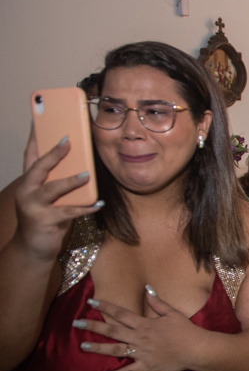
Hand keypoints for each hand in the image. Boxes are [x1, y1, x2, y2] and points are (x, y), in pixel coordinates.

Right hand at [12, 127, 103, 262]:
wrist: (33, 249)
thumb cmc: (46, 219)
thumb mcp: (51, 198)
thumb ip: (60, 183)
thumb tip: (84, 168)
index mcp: (28, 182)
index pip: (30, 155)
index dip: (36, 138)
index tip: (41, 121)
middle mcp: (26, 191)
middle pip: (39, 167)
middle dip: (54, 153)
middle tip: (68, 140)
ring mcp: (32, 206)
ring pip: (52, 189)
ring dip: (70, 181)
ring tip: (87, 174)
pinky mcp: (43, 220)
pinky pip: (68, 212)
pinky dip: (85, 207)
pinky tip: (99, 203)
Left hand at [75, 287, 203, 370]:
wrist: (196, 349)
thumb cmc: (186, 330)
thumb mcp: (172, 313)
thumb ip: (157, 302)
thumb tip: (147, 288)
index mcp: (144, 324)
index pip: (121, 314)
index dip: (106, 307)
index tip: (91, 302)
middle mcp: (139, 337)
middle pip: (113, 331)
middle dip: (93, 327)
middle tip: (76, 323)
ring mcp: (141, 352)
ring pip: (116, 350)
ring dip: (98, 348)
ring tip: (83, 347)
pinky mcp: (146, 365)